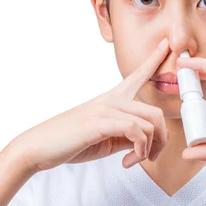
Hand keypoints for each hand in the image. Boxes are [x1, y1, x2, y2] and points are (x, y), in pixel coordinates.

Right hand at [13, 38, 169, 172]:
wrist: (39, 147)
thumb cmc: (70, 142)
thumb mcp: (106, 139)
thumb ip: (126, 135)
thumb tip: (145, 140)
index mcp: (112, 99)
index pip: (138, 75)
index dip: (154, 59)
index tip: (166, 44)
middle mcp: (111, 99)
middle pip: (156, 112)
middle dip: (161, 140)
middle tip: (150, 158)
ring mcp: (106, 109)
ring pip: (150, 123)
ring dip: (149, 149)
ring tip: (134, 161)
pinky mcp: (101, 122)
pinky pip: (137, 131)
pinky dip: (139, 150)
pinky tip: (127, 161)